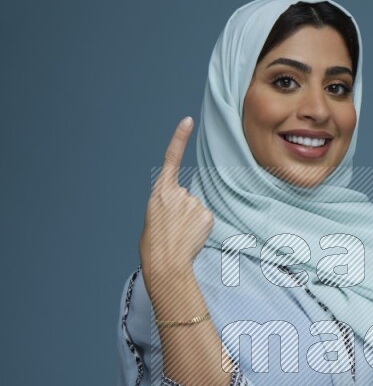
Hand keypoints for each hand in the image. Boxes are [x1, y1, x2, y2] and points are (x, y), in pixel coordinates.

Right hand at [139, 117, 213, 295]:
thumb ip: (168, 204)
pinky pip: (205, 218)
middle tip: (172, 229)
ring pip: (195, 208)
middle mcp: (177, 192)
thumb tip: (183, 206)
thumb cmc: (154, 244)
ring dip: (190, 220)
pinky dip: (200, 227)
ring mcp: (193, 202)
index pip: (171, 158)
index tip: (188, 121)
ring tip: (180, 235)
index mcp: (159, 191)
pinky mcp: (206, 214)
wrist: (165, 263)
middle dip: (181, 211)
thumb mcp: (153, 216)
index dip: (179, 138)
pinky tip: (191, 237)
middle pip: (185, 196)